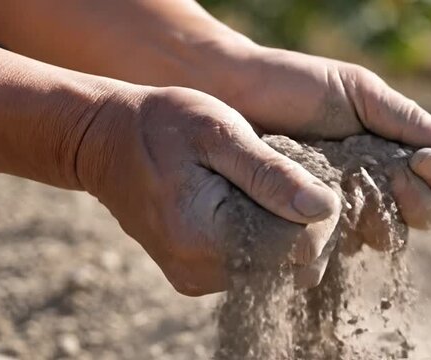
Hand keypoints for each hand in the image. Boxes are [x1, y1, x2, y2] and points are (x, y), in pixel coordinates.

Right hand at [76, 86, 340, 295]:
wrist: (106, 142)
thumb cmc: (164, 126)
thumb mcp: (220, 132)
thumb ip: (271, 173)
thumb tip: (323, 208)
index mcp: (208, 236)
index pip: (298, 248)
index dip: (316, 215)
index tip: (305, 178)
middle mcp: (202, 271)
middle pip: (289, 265)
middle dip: (300, 223)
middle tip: (284, 178)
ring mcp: (197, 279)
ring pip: (274, 268)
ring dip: (281, 229)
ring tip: (261, 188)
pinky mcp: (195, 277)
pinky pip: (251, 267)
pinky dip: (260, 237)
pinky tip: (246, 203)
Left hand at [229, 48, 430, 238]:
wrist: (232, 94)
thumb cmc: (296, 85)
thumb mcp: (359, 93)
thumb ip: (407, 120)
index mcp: (393, 149)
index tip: (423, 160)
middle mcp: (375, 183)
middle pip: (420, 214)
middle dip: (418, 202)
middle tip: (396, 181)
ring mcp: (344, 208)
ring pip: (385, 236)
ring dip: (384, 224)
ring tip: (360, 202)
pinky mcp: (309, 227)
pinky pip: (338, 249)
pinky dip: (341, 243)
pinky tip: (331, 228)